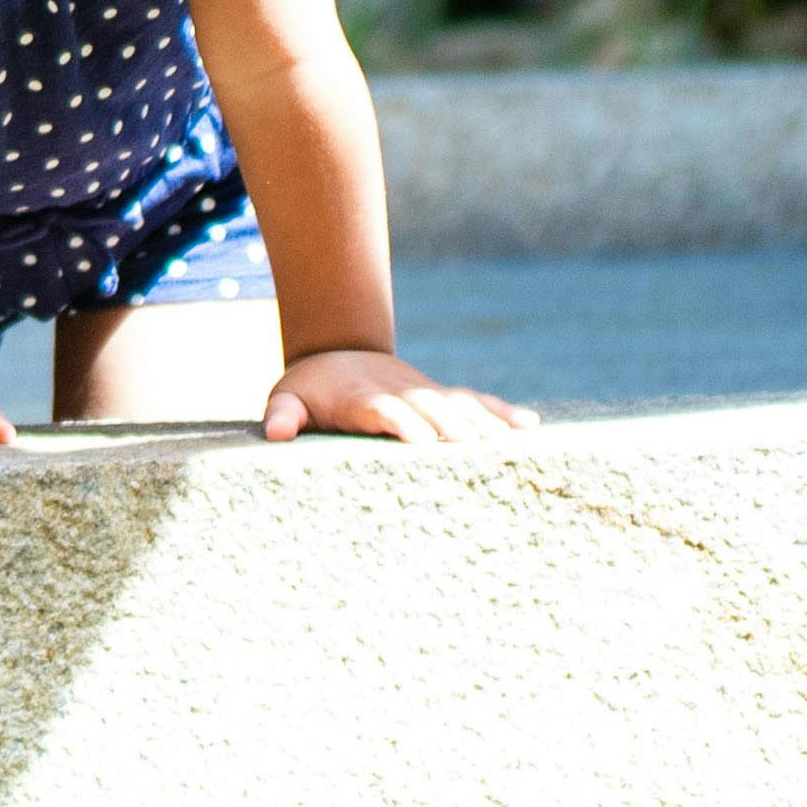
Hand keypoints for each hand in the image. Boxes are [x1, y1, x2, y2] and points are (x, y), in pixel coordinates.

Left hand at [260, 350, 538, 443]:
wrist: (337, 355)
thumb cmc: (309, 391)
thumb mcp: (288, 398)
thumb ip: (282, 415)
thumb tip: (276, 432)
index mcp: (359, 397)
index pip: (383, 409)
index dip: (403, 422)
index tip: (423, 441)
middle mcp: (398, 391)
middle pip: (429, 407)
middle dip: (452, 427)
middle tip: (478, 451)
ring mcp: (423, 391)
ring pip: (458, 404)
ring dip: (484, 422)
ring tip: (511, 445)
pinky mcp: (439, 395)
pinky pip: (474, 401)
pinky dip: (500, 411)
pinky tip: (530, 426)